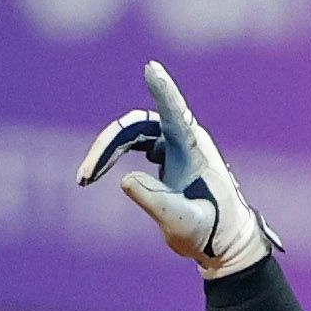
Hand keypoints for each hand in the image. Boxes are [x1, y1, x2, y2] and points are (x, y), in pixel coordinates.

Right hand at [74, 60, 275, 277]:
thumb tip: (124, 180)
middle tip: (85, 177)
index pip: (175, 114)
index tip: (151, 67)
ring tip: (84, 179)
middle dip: (107, 146)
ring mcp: (176, 145)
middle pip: (137, 127)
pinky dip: (114, 156)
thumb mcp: (182, 224)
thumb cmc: (211, 234)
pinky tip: (98, 173)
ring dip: (106, 152)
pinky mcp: (168, 154)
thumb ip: (155, 202)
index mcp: (194, 152)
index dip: (163, 91)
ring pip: (132, 134)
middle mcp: (185, 141)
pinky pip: (135, 143)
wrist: (226, 243)